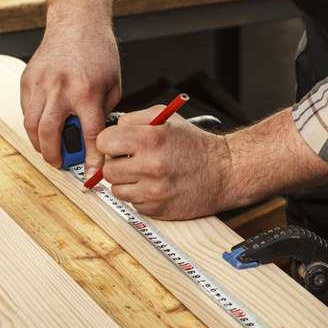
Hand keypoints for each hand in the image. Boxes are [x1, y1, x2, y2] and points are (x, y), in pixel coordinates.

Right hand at [20, 0, 120, 176]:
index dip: (90, 159)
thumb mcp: (113, 84)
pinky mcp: (27, 79)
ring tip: (48, 149)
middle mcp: (61, 88)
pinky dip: (33, 123)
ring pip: (31, 125)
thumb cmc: (99, 52)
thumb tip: (96, 140)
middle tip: (59, 163)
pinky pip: (25, 109)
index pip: (89, 135)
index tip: (90, 176)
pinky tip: (43, 126)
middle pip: (49, 134)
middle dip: (53, 156)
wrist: (77, 21)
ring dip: (38, 143)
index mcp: (87, 91)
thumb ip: (103, 113)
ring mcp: (41, 83)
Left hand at [96, 108, 327, 220]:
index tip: (117, 145)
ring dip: (126, 182)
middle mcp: (150, 166)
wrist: (224, 173)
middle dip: (117, 163)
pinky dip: (139, 196)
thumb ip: (134, 119)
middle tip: (132, 160)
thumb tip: (113, 129)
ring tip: (144, 173)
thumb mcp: (167, 118)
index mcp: (150, 139)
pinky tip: (154, 186)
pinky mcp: (156, 209)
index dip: (110, 143)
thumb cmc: (196, 146)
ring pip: (117, 189)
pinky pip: (132, 203)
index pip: (104, 142)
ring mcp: (153, 191)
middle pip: (108, 169)